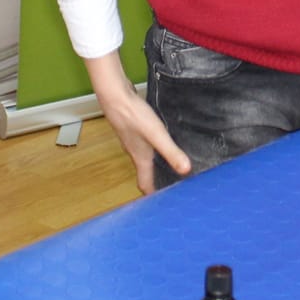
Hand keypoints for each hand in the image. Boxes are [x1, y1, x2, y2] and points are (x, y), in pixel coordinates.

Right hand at [85, 52, 188, 194]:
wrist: (114, 95)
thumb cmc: (133, 116)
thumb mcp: (157, 135)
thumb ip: (171, 152)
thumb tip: (186, 170)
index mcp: (140, 158)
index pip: (145, 183)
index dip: (153, 195)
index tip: (163, 203)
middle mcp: (135, 151)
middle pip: (145, 172)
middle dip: (157, 180)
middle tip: (172, 184)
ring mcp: (132, 139)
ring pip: (144, 157)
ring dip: (155, 163)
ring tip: (170, 164)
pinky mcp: (132, 127)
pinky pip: (144, 143)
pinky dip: (153, 147)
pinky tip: (161, 139)